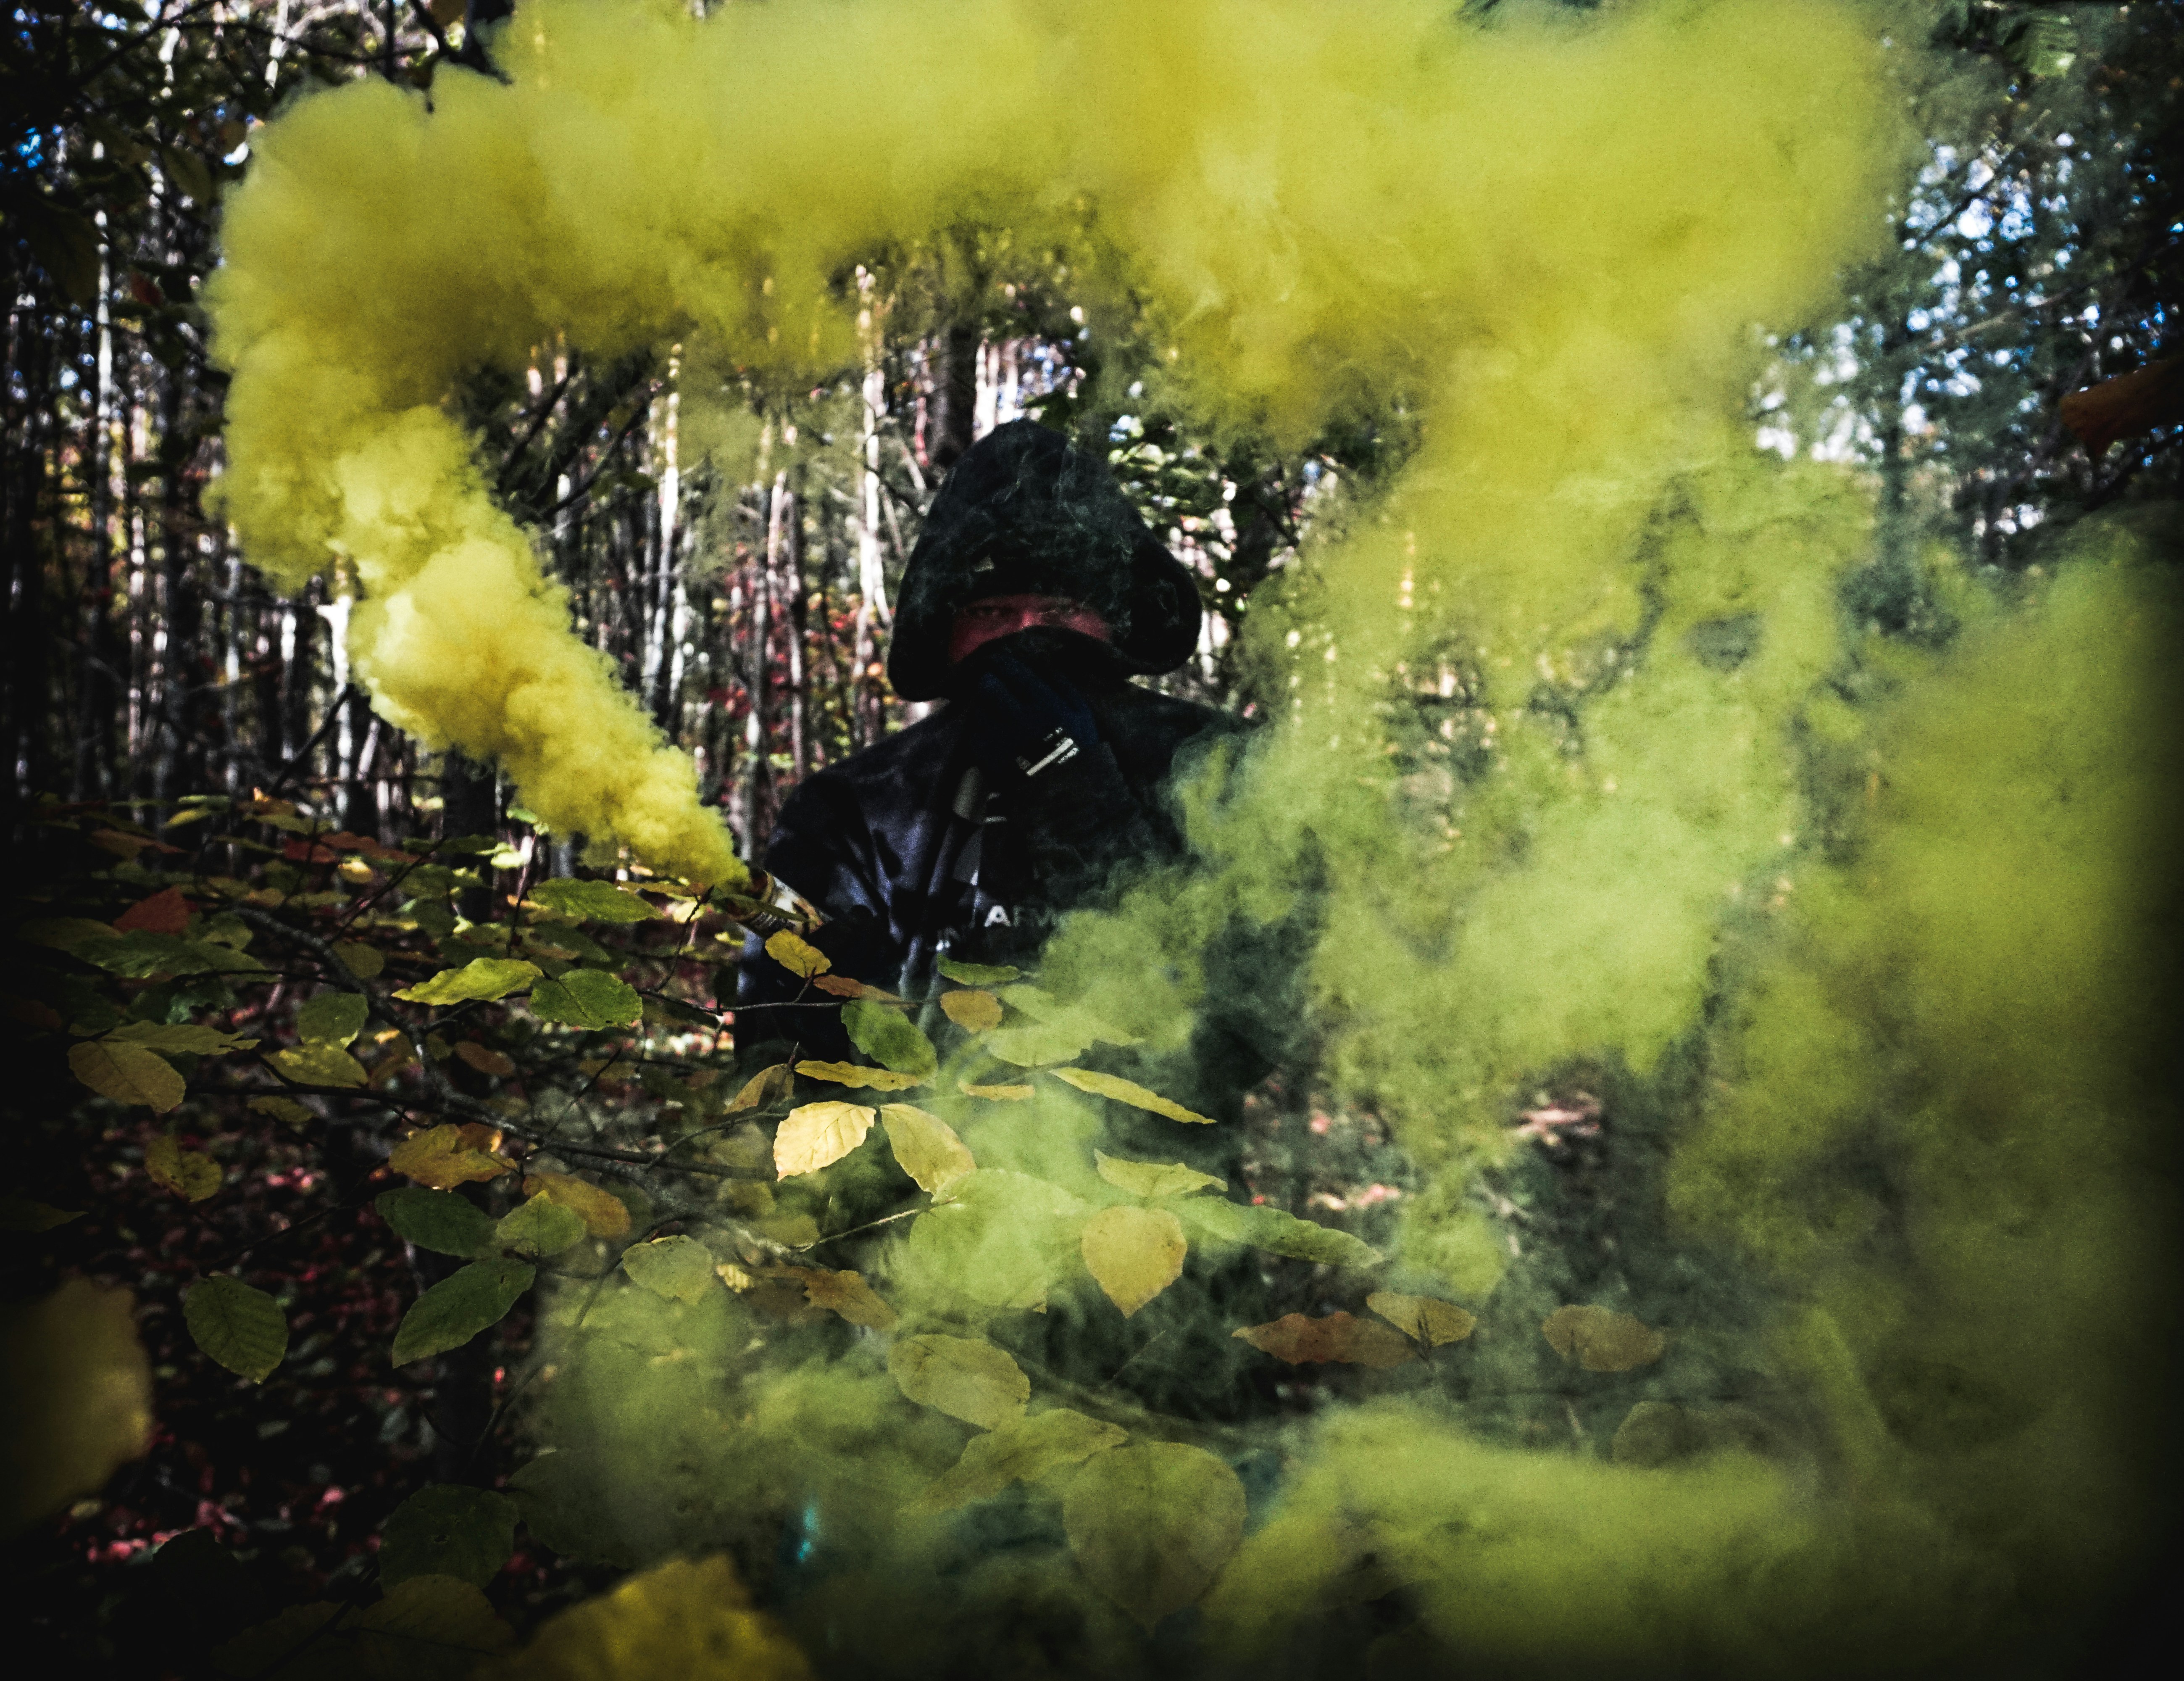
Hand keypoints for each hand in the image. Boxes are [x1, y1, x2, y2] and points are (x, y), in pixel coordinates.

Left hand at [961, 646, 1099, 786]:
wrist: (1064, 792)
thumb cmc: (1076, 748)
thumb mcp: (1081, 712)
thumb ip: (1062, 684)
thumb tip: (1040, 662)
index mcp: (1043, 702)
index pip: (1013, 670)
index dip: (1004, 663)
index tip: (1002, 662)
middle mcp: (1017, 716)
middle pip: (989, 685)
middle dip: (990, 681)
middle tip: (993, 683)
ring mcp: (999, 736)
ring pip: (979, 707)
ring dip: (985, 704)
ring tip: (994, 709)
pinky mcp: (985, 755)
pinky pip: (975, 731)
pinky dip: (981, 728)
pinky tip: (993, 731)